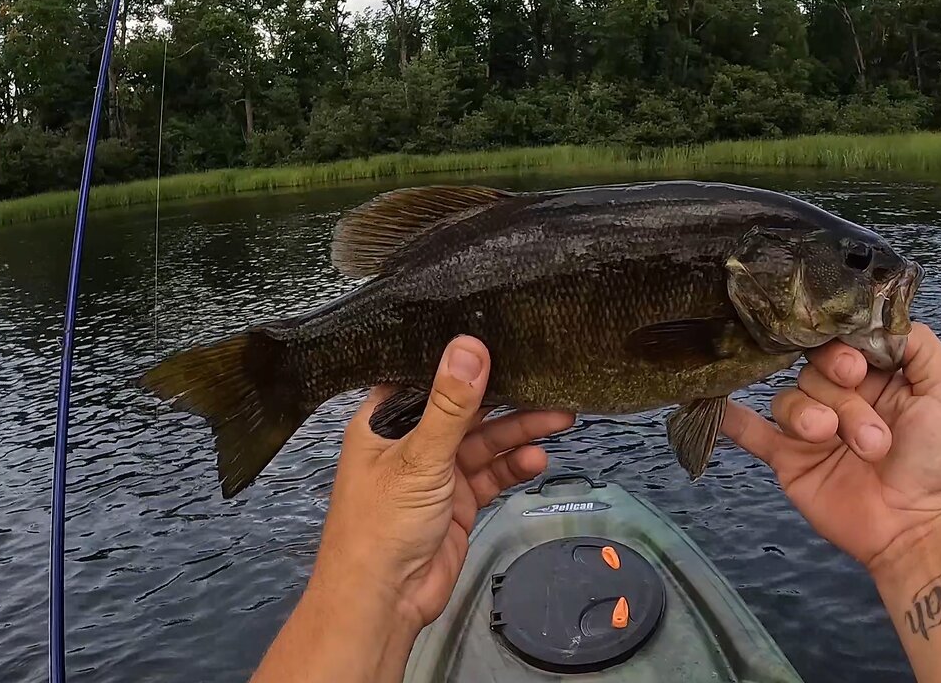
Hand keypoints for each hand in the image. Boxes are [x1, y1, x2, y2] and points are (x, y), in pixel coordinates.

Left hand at [310, 335, 574, 626]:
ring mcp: (435, 473)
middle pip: (465, 408)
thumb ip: (451, 404)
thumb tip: (469, 346)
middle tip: (548, 382)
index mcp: (385, 422)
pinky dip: (514, 466)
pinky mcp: (457, 501)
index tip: (502, 338)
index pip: (427, 377)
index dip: (462, 360)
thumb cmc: (380, 527)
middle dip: (506, 397)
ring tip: (559, 417)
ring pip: (485, 441)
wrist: (382, 602)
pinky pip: (492, 474)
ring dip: (520, 431)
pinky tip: (537, 459)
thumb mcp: (419, 457)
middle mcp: (410, 443)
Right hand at [722, 322, 940, 569]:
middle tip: (862, 426)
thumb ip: (918, 343)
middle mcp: (840, 396)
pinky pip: (751, 431)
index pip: (842, 341)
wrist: (916, 528)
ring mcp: (811, 427)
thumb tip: (873, 316)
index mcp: (875, 376)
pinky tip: (720, 408)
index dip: (843, 349)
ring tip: (833, 441)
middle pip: (814, 368)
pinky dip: (734, 419)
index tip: (857, 369)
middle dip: (838, 394)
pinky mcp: (786, 457)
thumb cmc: (938, 459)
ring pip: (788, 398)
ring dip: (810, 417)